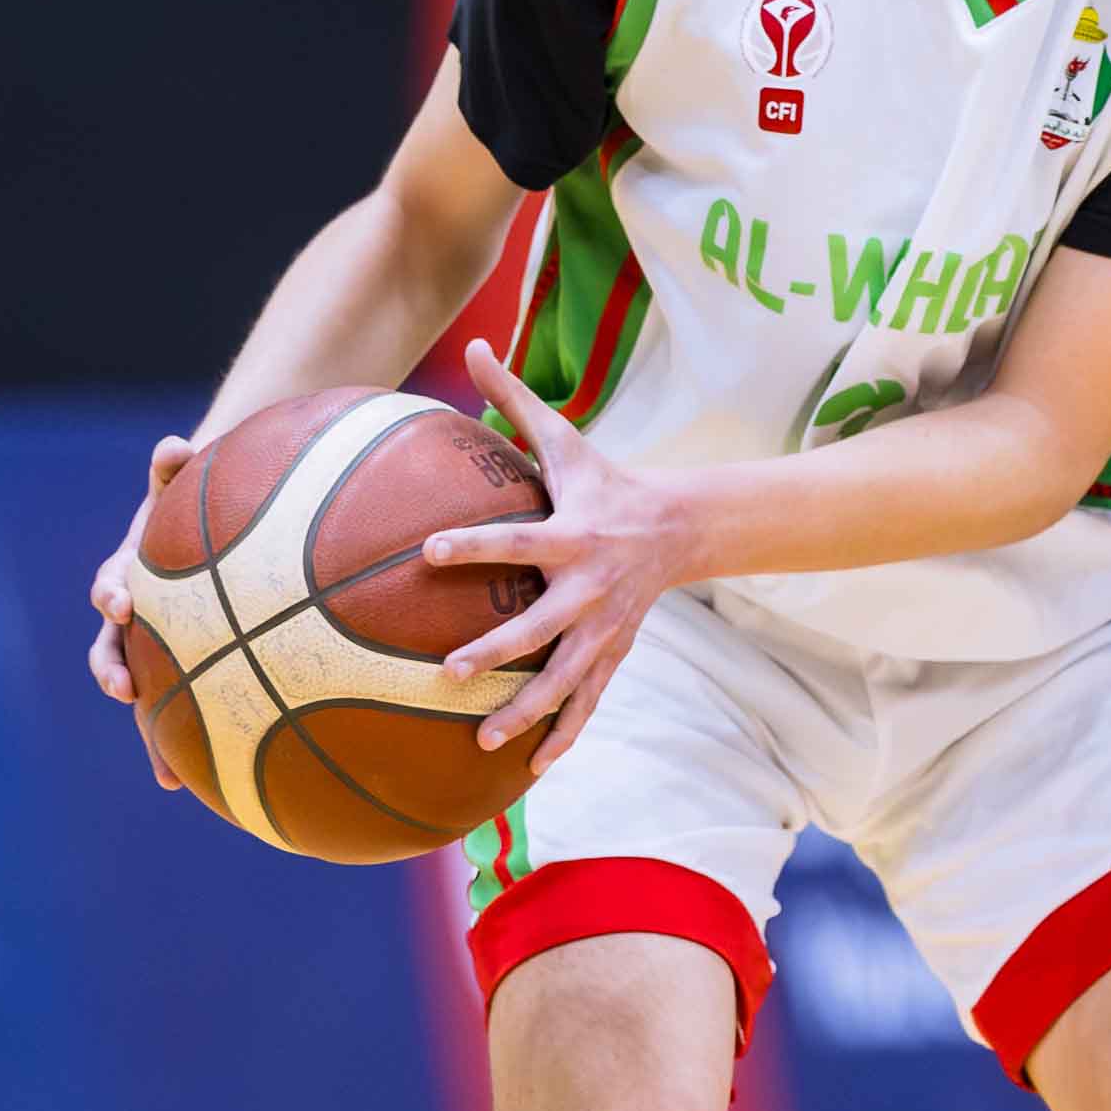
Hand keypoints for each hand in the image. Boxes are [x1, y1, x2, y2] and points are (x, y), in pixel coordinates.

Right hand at [90, 430, 197, 784]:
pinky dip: (180, 747)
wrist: (204, 528)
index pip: (113, 584)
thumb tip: (175, 441)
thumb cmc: (197, 506)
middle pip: (111, 648)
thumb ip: (174, 467)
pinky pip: (178, 714)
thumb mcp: (186, 483)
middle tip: (123, 687)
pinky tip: (194, 786)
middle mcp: (133, 616)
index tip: (121, 603)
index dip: (114, 594)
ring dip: (148, 729)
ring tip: (166, 767)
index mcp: (132, 572)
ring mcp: (152, 649)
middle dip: (113, 668)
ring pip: (143, 692)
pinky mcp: (176, 672)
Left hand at [425, 341, 689, 778]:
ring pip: (564, 678)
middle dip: (498, 651)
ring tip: (483, 738)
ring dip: (527, 710)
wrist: (682, 526)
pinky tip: (533, 766)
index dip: (474, 546)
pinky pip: (588, 700)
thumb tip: (472, 344)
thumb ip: (514, 398)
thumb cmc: (605, 480)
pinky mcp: (614, 653)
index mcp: (572, 535)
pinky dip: (564, 733)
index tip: (429, 551)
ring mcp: (604, 628)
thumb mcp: (567, 438)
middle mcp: (589, 588)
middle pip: (539, 626)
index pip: (516, 541)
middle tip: (449, 672)